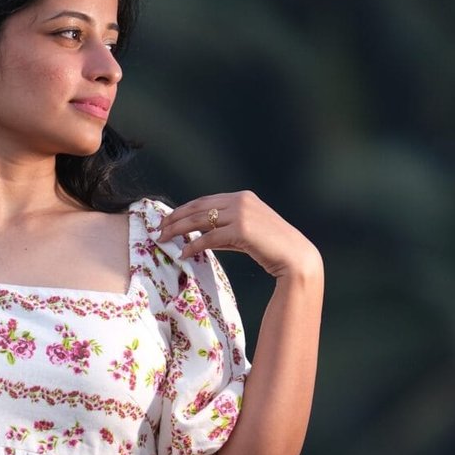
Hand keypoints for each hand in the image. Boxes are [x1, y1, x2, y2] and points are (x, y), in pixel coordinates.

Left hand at [156, 191, 320, 283]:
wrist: (295, 257)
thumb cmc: (271, 248)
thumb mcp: (246, 233)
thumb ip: (224, 230)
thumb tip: (199, 237)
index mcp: (242, 197)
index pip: (205, 200)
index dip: (184, 209)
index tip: (168, 219)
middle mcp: (240, 201)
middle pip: (198, 207)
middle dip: (175, 218)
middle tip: (159, 228)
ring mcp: (241, 214)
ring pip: (200, 220)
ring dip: (178, 230)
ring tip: (164, 239)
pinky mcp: (241, 230)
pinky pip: (209, 238)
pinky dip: (193, 246)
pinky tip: (183, 253)